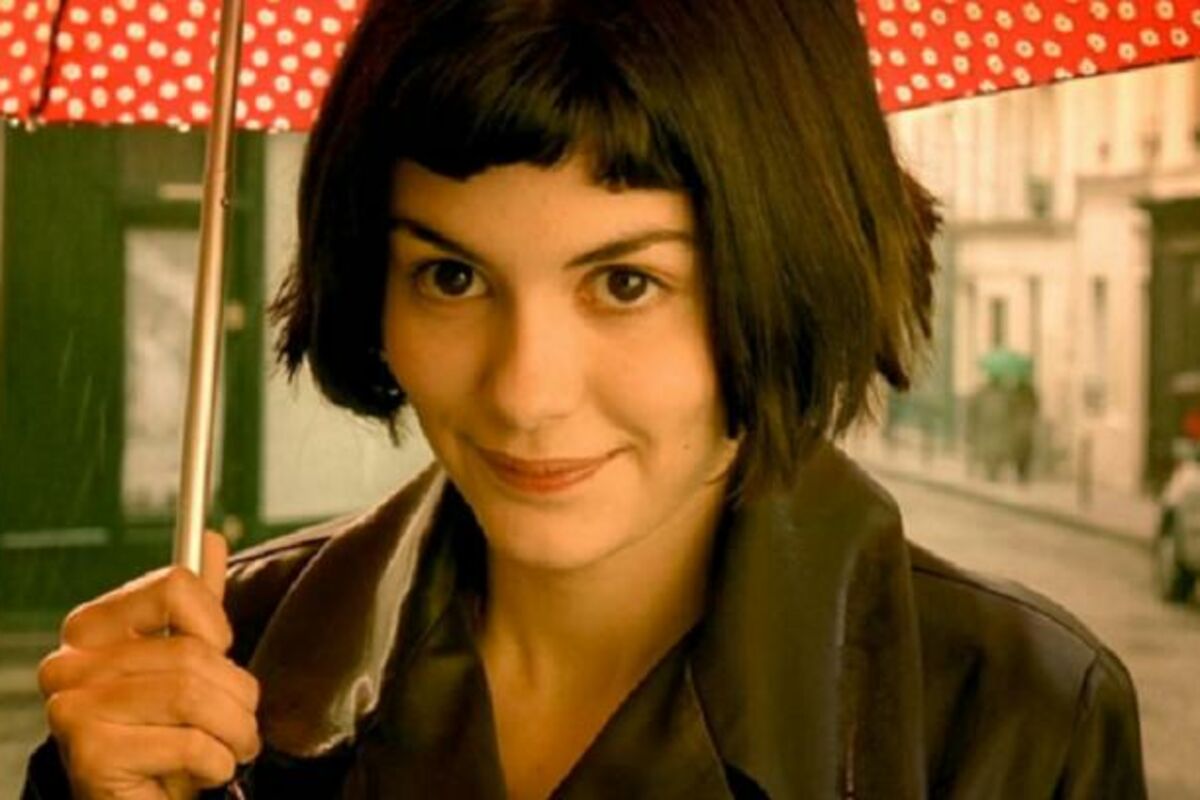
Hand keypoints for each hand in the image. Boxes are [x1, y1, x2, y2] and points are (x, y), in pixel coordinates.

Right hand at [38, 531, 260, 798]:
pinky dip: (217, 763)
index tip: (221, 653)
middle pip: (194, 651)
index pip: (175, 585)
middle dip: (237, 694)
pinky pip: (189, 744)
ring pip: (193, 696)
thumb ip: (195, 606)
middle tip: (240, 721)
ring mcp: (73, 708)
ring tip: (233, 747)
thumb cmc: (164, 729)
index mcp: (92, 627)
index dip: (216, 624)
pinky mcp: (89, 754)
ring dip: (234, 730)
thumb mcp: (184, 663)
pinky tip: (206, 771)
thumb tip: (212, 539)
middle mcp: (69, 662)